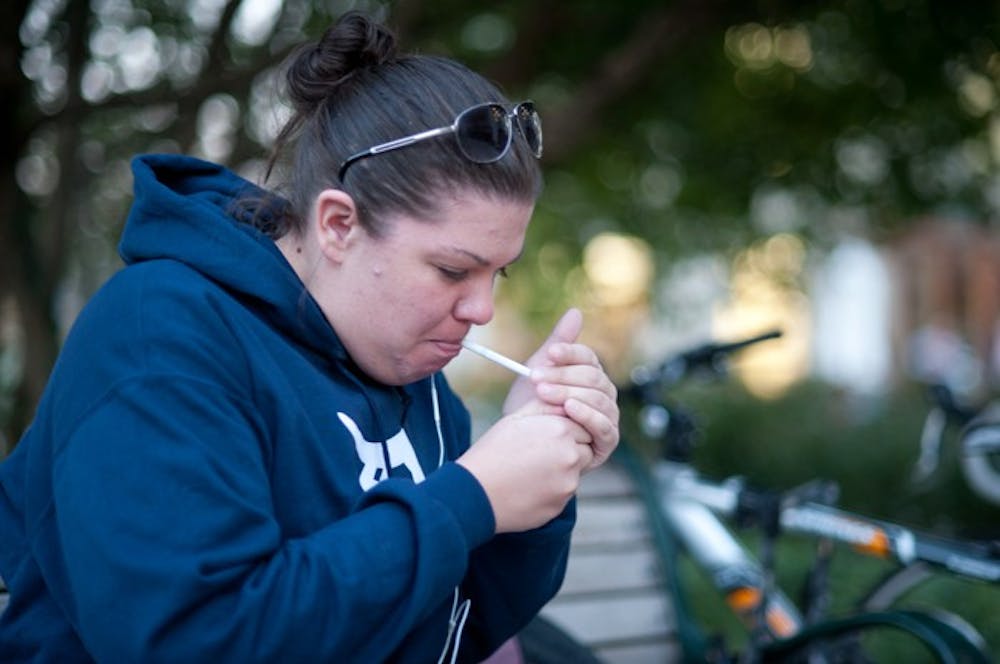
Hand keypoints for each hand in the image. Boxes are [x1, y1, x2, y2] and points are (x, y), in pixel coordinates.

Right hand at [457, 409, 592, 532]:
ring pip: (575, 472)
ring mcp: (567, 483)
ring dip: (562, 470)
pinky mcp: (560, 504)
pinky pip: (564, 493)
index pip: (581, 425)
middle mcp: (570, 456)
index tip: (544, 436)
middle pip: (585, 448)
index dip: (563, 429)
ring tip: (530, 470)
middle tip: (539, 453)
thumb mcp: (515, 419)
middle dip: (569, 449)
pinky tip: (528, 486)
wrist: (475, 493)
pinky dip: (551, 489)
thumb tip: (563, 401)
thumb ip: (545, 406)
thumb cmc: (492, 453)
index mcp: (560, 430)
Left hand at [503, 308, 619, 471]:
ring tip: (545, 394)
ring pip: (599, 399)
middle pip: (593, 377)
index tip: (548, 353)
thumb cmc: (531, 408)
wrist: (522, 444)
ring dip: (570, 394)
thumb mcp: (539, 373)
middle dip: (563, 376)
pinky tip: (569, 408)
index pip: (588, 358)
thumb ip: (558, 345)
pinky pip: (605, 426)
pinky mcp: (607, 441)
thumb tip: (575, 312)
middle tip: (535, 378)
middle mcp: (604, 394)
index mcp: (590, 375)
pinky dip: (588, 415)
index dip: (570, 353)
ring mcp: (608, 417)